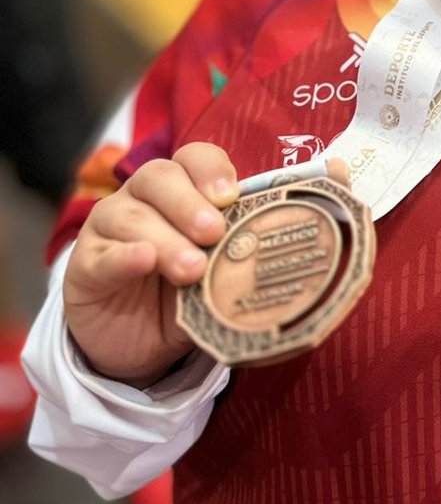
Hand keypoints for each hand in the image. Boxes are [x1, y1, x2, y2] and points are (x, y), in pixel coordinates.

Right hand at [63, 142, 239, 385]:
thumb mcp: (220, 274)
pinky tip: (143, 260)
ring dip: (166, 240)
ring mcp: (109, 229)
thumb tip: (293, 242)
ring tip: (192, 269)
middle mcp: (142, 199)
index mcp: (181, 191)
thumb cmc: (187, 295)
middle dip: (189, 202)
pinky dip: (124, 257)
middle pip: (159, 177)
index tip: (231, 195)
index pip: (193, 159)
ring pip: (132, 216)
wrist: (138, 344)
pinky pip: (102, 255)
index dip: (211, 169)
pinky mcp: (85, 266)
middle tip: (214, 232)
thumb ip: (244, 255)